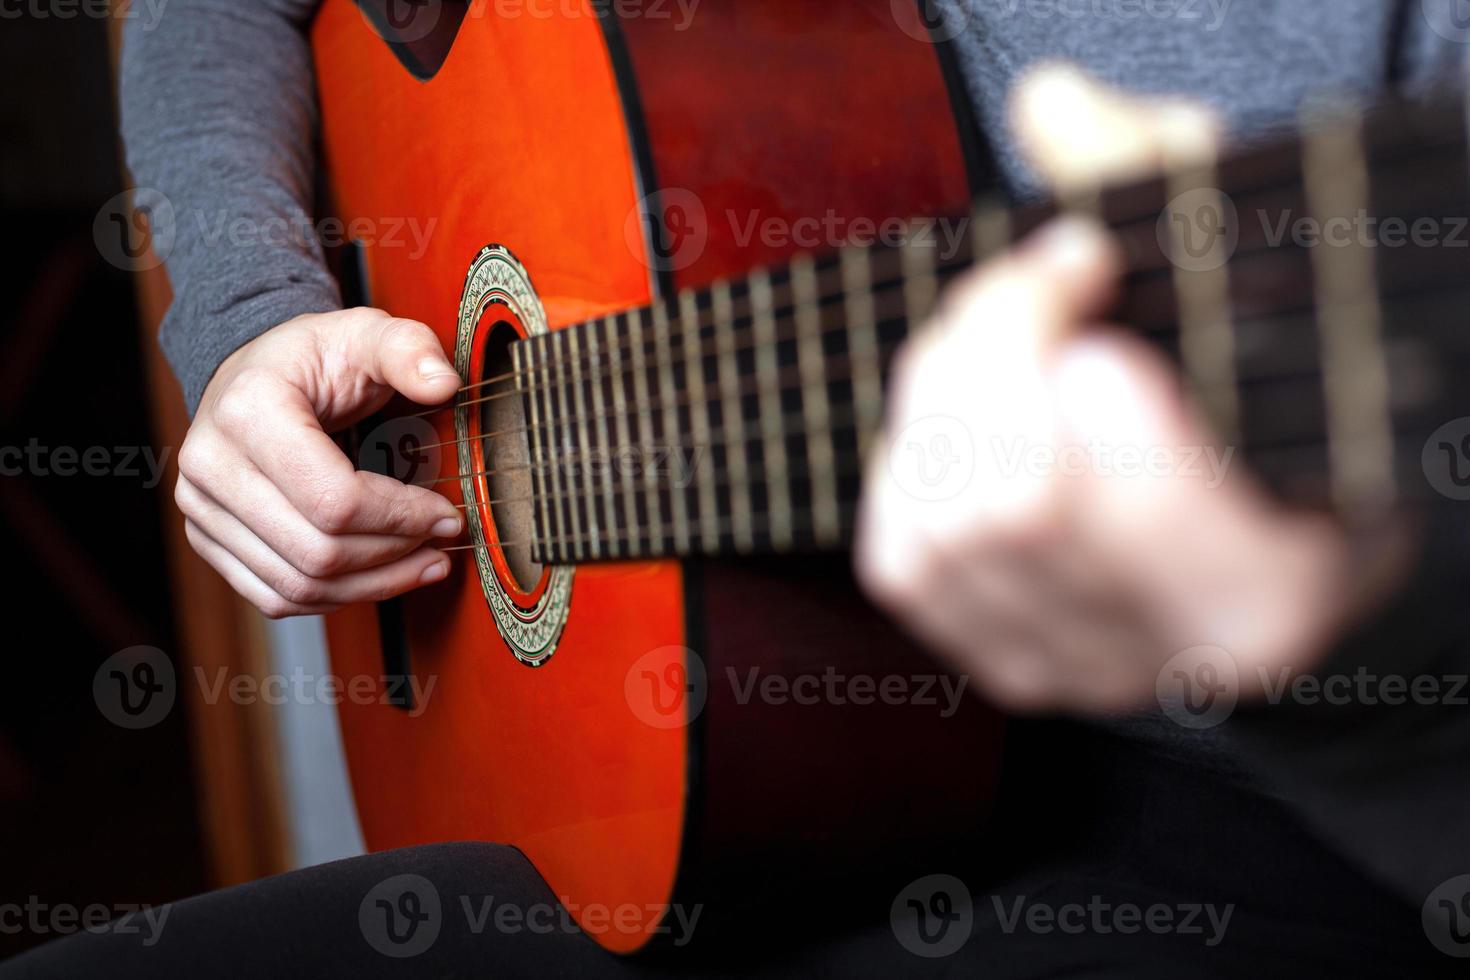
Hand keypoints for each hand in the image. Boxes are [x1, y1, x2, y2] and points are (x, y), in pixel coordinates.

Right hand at [177, 308, 464, 618]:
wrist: (256, 373)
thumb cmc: (315, 357)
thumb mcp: (368, 333)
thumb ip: (410, 349)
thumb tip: (443, 383)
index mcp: (247, 411)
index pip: (334, 500)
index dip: (401, 518)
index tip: (446, 513)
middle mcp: (209, 465)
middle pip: (317, 551)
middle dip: (393, 555)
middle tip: (441, 540)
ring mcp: (200, 508)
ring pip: (297, 585)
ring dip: (372, 585)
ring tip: (421, 563)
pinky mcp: (207, 540)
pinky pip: (275, 597)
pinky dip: (335, 597)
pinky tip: (377, 577)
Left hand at [854, 67, 1403, 712]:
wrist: (1267, 515)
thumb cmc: (1271, 388)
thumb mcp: (1255, 271)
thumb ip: (1161, 177)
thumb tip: (1048, 106)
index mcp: (1274, 581)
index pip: (1142, 503)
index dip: (1070, 364)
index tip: (1083, 266)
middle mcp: (1171, 649)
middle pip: (1011, 505)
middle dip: (990, 351)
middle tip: (1039, 282)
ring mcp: (1079, 668)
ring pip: (937, 532)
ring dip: (940, 395)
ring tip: (1002, 338)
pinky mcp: (1002, 662)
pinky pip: (897, 558)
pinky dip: (908, 460)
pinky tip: (964, 415)